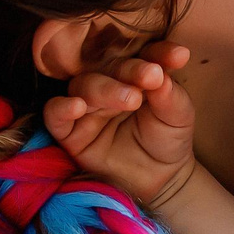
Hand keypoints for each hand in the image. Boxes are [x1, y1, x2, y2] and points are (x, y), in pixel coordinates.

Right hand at [37, 40, 195, 207]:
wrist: (158, 179)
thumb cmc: (167, 139)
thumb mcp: (178, 117)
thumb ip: (170, 95)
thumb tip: (160, 74)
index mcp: (137, 73)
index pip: (145, 55)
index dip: (159, 53)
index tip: (179, 56)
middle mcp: (109, 83)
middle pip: (111, 67)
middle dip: (130, 71)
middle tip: (150, 77)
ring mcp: (87, 106)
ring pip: (84, 86)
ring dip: (104, 89)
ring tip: (130, 99)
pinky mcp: (69, 131)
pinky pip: (55, 114)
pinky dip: (62, 108)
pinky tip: (77, 106)